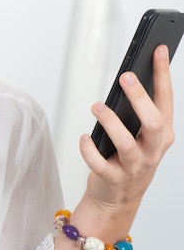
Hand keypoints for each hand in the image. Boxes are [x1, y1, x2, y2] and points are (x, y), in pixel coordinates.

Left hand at [79, 44, 174, 213]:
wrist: (118, 199)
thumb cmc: (128, 159)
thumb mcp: (142, 136)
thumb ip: (139, 112)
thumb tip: (127, 78)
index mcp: (163, 135)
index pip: (166, 100)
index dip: (163, 74)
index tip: (157, 50)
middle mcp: (152, 150)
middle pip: (153, 122)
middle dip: (140, 98)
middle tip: (125, 77)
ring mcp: (133, 166)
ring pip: (127, 143)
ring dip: (110, 122)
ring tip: (96, 107)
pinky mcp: (112, 178)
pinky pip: (99, 164)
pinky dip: (89, 149)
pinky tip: (84, 138)